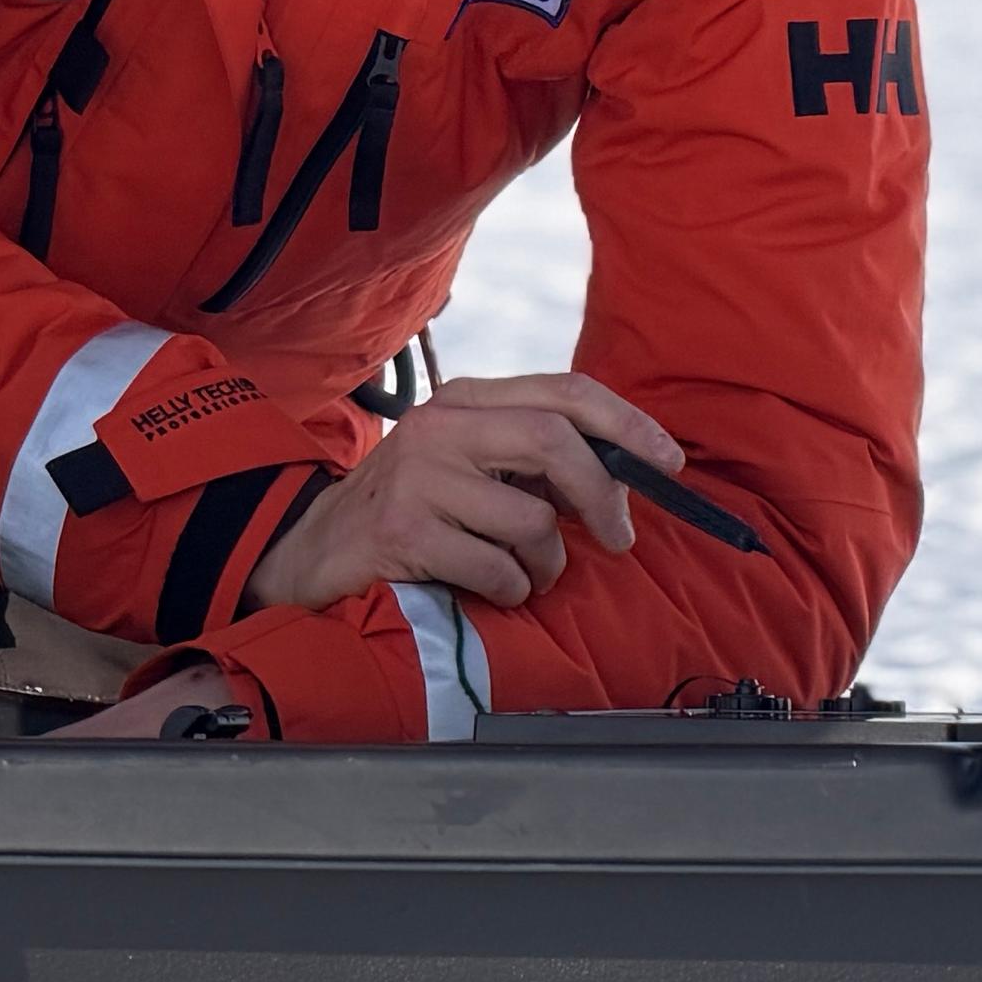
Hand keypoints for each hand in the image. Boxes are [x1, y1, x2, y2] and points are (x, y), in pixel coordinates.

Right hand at [246, 371, 680, 612]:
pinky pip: (498, 569)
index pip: (564, 391)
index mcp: (464, 400)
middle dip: (602, 497)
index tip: (667, 463)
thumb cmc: (412, 510)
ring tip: (525, 573)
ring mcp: (419, 478)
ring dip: (547, 563)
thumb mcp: (467, 463)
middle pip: (555, 441)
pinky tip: (485, 588)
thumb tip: (623, 473)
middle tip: (618, 538)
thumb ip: (530, 456)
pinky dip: (509, 590)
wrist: (313, 550)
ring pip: (532, 519)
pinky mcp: (405, 532)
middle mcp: (440, 427)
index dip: (627, 424)